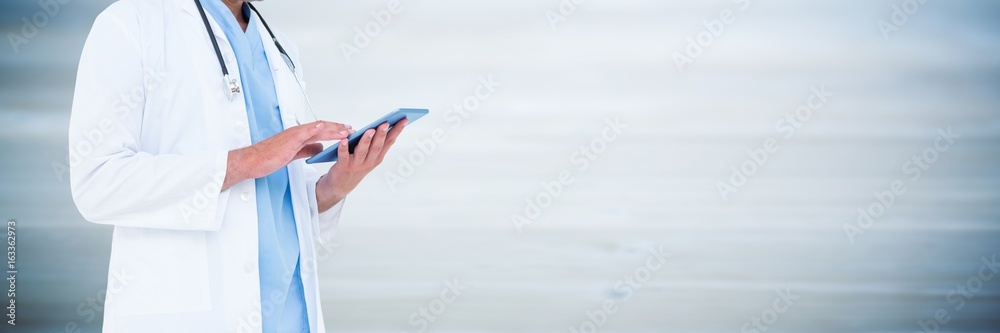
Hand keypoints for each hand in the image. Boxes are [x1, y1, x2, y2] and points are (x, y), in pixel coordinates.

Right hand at [223, 121, 352, 189]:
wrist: (254, 161)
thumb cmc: (270, 157)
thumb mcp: (294, 153)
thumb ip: (307, 148)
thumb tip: (320, 147)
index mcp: (299, 135)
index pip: (321, 130)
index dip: (335, 129)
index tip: (347, 131)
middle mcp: (297, 132)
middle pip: (322, 127)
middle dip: (338, 128)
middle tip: (352, 130)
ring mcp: (293, 135)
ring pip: (316, 129)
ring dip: (332, 129)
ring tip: (345, 130)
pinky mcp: (287, 141)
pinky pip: (302, 133)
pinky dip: (312, 128)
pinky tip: (321, 127)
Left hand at [316, 119, 407, 210]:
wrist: (341, 186)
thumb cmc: (356, 167)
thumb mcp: (370, 157)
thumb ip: (375, 144)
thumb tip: (382, 125)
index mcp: (377, 157)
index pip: (389, 141)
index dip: (397, 130)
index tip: (404, 120)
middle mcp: (369, 161)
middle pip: (377, 146)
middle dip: (382, 134)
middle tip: (386, 123)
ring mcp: (357, 165)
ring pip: (363, 151)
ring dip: (366, 140)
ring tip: (370, 130)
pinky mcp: (343, 166)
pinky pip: (344, 156)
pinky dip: (343, 148)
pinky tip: (344, 140)